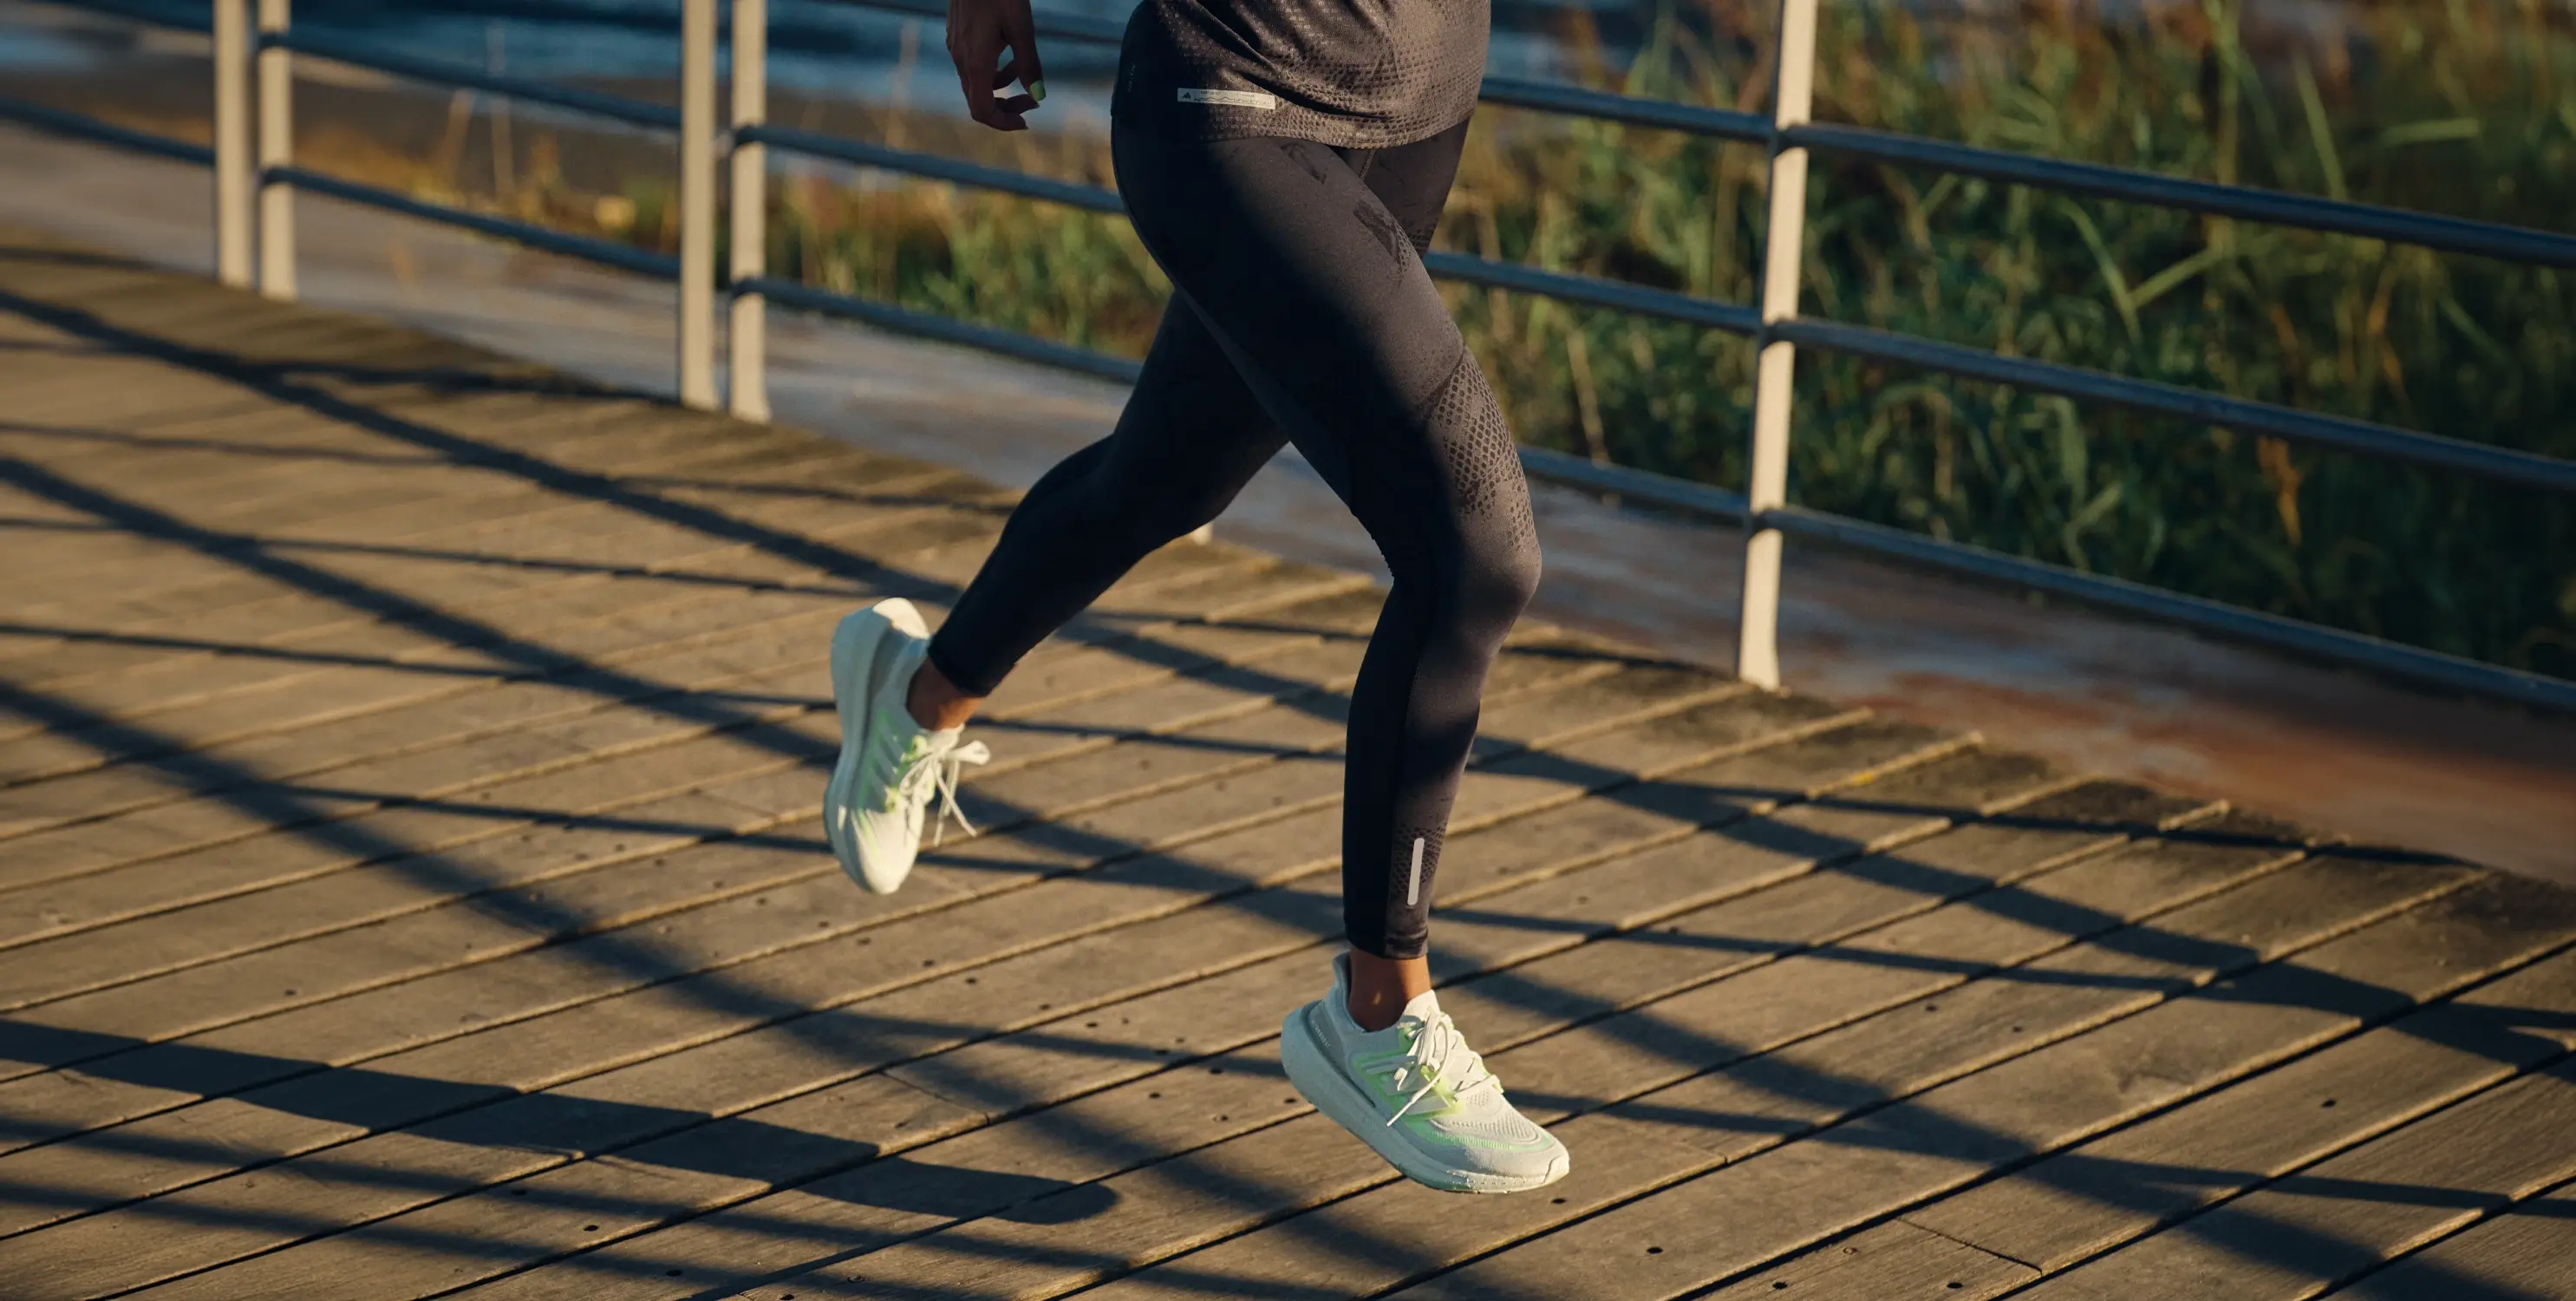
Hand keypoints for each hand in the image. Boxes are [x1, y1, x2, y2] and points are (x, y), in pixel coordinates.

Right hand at [946, 0, 1044, 130]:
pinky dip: (993, 69)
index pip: (982, 110)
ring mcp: (956, 47)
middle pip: (978, 101)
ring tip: (1026, 75)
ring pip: (977, 82)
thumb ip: (1029, 65)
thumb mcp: (1022, 28)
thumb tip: (1040, 96)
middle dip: (1006, 107)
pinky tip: (1011, 54)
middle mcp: (960, 59)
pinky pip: (974, 65)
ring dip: (1002, 87)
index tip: (1027, 118)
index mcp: (975, 62)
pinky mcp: (958, 36)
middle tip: (1032, 102)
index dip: (1003, 123)